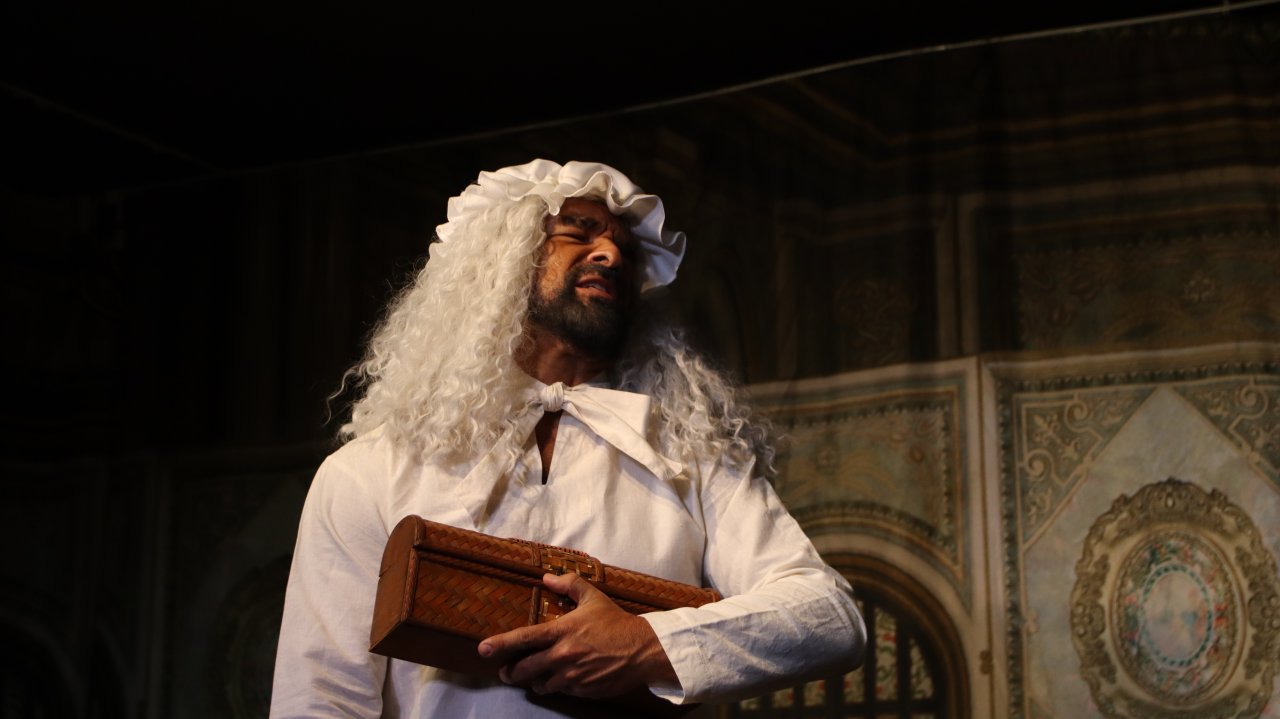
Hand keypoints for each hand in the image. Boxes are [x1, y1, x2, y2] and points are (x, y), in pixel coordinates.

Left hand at [477, 572, 677, 697]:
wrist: (643, 650)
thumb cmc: (617, 622)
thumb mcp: (593, 598)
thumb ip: (569, 584)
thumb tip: (547, 577)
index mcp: (561, 632)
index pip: (523, 638)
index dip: (500, 644)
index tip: (483, 649)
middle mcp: (563, 656)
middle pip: (525, 669)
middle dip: (512, 672)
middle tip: (507, 672)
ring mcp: (572, 677)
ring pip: (541, 685)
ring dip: (537, 681)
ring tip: (539, 676)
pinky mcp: (583, 691)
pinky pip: (563, 692)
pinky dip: (560, 686)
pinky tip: (567, 678)